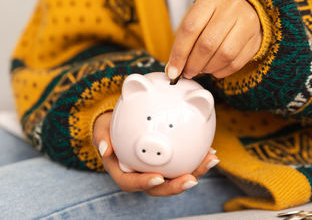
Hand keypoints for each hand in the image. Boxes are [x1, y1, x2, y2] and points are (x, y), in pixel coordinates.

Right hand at [93, 111, 218, 195]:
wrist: (120, 125)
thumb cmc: (111, 129)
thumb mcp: (101, 128)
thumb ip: (101, 137)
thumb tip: (104, 149)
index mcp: (123, 172)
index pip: (131, 183)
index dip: (145, 183)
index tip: (158, 178)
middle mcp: (141, 175)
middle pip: (159, 187)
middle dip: (176, 186)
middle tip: (192, 179)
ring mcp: (155, 171)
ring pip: (175, 178)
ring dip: (194, 172)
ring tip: (210, 160)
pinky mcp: (167, 164)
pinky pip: (182, 165)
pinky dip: (196, 160)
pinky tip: (209, 151)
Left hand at [166, 0, 261, 78]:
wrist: (246, 8)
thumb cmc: (214, 17)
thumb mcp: (197, 19)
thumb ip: (183, 42)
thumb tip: (172, 69)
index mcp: (210, 0)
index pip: (190, 29)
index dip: (179, 54)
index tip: (172, 71)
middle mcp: (231, 8)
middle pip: (207, 44)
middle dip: (193, 64)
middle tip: (187, 73)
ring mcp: (247, 23)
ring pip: (224, 55)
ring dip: (208, 68)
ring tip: (201, 69)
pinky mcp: (257, 39)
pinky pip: (236, 63)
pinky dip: (221, 72)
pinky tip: (214, 69)